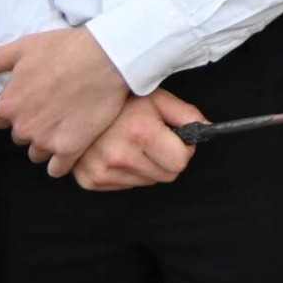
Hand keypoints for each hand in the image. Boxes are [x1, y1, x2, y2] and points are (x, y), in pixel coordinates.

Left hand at [0, 27, 129, 176]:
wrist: (107, 57)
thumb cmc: (64, 49)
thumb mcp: (23, 47)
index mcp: (7, 105)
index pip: (3, 120)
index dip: (20, 109)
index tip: (38, 99)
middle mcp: (23, 127)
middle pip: (22, 136)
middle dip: (34, 125)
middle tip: (55, 107)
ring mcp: (46, 140)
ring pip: (38, 153)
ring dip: (48, 142)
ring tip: (67, 123)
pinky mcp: (70, 148)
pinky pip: (57, 169)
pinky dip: (62, 161)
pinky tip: (71, 146)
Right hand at [71, 90, 204, 190]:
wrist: (76, 103)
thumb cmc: (120, 99)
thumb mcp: (157, 97)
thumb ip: (186, 114)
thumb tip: (206, 129)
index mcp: (140, 132)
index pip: (180, 162)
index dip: (184, 149)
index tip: (177, 139)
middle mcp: (120, 155)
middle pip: (167, 175)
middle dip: (167, 159)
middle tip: (154, 139)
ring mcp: (102, 170)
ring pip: (147, 182)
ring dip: (147, 166)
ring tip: (133, 143)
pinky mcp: (90, 180)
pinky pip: (126, 185)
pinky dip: (128, 172)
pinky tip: (119, 151)